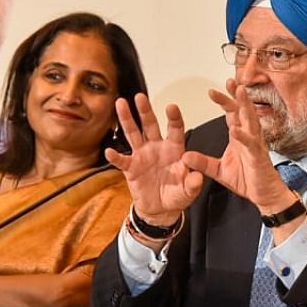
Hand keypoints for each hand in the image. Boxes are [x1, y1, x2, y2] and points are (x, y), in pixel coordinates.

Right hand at [105, 93, 203, 226]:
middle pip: (150, 125)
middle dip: (145, 111)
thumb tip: (197, 177)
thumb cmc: (177, 195)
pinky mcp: (131, 168)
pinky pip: (122, 160)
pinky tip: (109, 151)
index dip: (174, 118)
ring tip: (121, 104)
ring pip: (133, 134)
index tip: (172, 107)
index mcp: (174, 149)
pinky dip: (115, 156)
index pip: (175, 129)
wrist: (161, 209)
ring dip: (127, 120)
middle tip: (140, 97)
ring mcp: (142, 155)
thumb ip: (193, 184)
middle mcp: (157, 147)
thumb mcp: (188, 191)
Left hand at [182, 79, 294, 214]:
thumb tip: (185, 156)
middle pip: (242, 111)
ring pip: (251, 120)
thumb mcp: (218, 171)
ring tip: (239, 91)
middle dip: (236, 95)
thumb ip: (203, 162)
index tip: (212, 91)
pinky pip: (251, 144)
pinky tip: (236, 130)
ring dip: (245, 105)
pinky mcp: (258, 157)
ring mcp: (255, 145)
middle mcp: (249, 136)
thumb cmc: (247, 179)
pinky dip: (244, 137)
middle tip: (229, 81)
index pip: (232, 113)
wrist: (264, 195)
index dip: (224, 101)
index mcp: (240, 136)